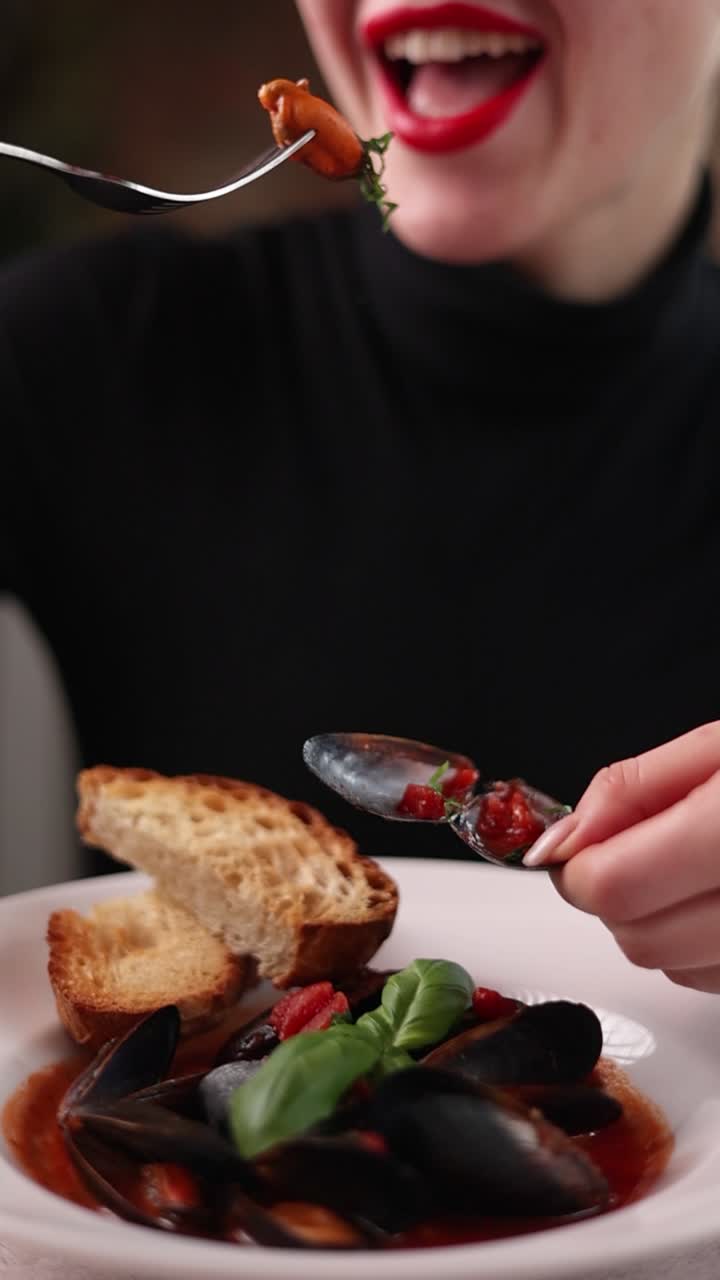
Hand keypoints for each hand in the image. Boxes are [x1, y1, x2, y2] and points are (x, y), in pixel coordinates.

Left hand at [522, 723, 719, 992]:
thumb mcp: (716, 748)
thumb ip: (629, 791)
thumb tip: (560, 841)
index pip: (614, 886)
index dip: (576, 868)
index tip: (574, 847)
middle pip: (636, 937)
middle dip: (614, 894)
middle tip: (637, 847)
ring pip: (667, 965)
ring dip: (654, 921)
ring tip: (687, 866)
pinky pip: (704, 976)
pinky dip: (692, 942)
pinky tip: (712, 894)